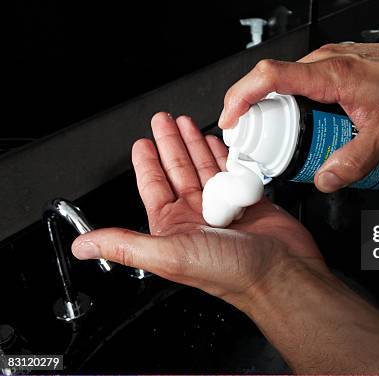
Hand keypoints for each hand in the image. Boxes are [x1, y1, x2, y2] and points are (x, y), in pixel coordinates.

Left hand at [71, 112, 322, 307]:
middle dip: (169, 143)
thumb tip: (83, 246)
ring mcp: (223, 207)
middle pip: (178, 170)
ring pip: (203, 167)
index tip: (142, 142)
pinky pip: (232, 171)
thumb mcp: (169, 254)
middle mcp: (196, 216)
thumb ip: (126, 245)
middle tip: (164, 120)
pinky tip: (217, 142)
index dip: (146, 163)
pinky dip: (223, 154)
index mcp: (174, 228)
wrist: (280, 272)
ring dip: (194, 144)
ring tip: (187, 123)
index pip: (153, 187)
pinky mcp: (248, 201)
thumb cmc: (231, 271)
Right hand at [220, 42, 378, 191]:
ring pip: (285, 84)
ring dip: (273, 110)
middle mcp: (324, 62)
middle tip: (253, 143)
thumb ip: (354, 161)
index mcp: (331, 74)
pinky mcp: (332, 67)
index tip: (230, 119)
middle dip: (252, 112)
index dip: (241, 96)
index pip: (270, 76)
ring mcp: (327, 62)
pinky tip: (302, 126)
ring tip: (278, 139)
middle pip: (270, 82)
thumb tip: (324, 179)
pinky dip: (290, 104)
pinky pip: (299, 83)